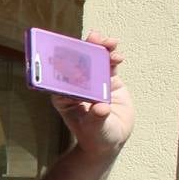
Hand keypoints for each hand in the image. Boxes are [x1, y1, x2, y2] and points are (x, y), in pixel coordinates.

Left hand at [51, 31, 134, 159]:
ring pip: (94, 61)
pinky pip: (108, 65)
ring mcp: (92, 82)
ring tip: (109, 42)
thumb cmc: (96, 137)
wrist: (110, 141)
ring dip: (100, 48)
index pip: (61, 78)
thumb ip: (97, 119)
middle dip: (84, 49)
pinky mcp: (107, 81)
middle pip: (78, 63)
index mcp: (64, 98)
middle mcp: (76, 87)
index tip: (71, 53)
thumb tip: (101, 108)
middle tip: (93, 38)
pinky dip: (112, 57)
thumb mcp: (96, 130)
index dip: (66, 64)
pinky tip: (117, 54)